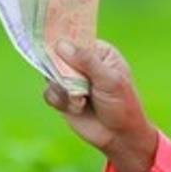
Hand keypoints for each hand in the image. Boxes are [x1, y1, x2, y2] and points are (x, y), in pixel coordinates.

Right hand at [43, 38, 157, 171]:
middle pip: (58, 55)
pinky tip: (77, 107)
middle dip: (60, 67)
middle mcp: (82, 63)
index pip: (76, 37)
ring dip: (63, 88)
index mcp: (99, 52)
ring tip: (82, 99)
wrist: (119, 136)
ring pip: (50, 75)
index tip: (48, 34)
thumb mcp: (108, 80)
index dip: (62, 36)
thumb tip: (61, 44)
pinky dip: (60, 101)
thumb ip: (86, 61)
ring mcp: (71, 80)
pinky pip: (49, 93)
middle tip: (70, 78)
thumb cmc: (122, 104)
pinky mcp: (63, 97)